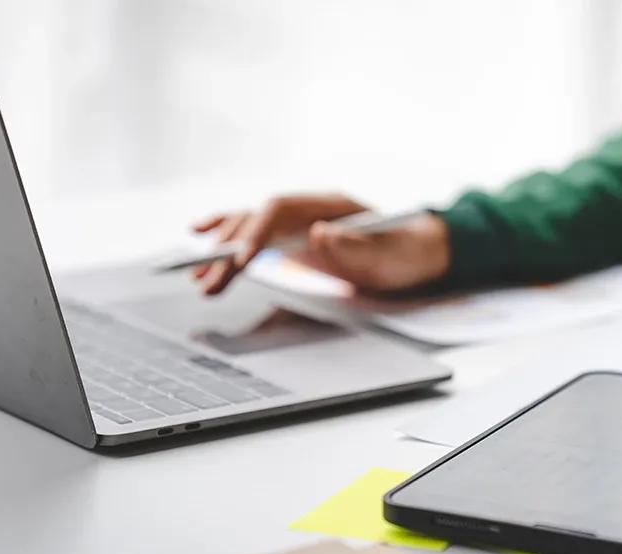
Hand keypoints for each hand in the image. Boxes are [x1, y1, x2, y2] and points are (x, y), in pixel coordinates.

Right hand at [191, 194, 450, 294]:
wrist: (421, 252)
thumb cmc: (407, 253)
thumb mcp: (388, 255)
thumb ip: (355, 246)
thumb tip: (318, 233)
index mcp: (331, 203)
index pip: (280, 209)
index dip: (256, 234)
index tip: (240, 263)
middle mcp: (310, 206)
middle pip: (258, 220)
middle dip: (230, 251)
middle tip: (209, 282)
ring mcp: (302, 220)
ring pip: (251, 226)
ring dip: (223, 250)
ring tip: (200, 277)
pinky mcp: (297, 237)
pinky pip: (256, 231)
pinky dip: (229, 235)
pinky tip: (202, 237)